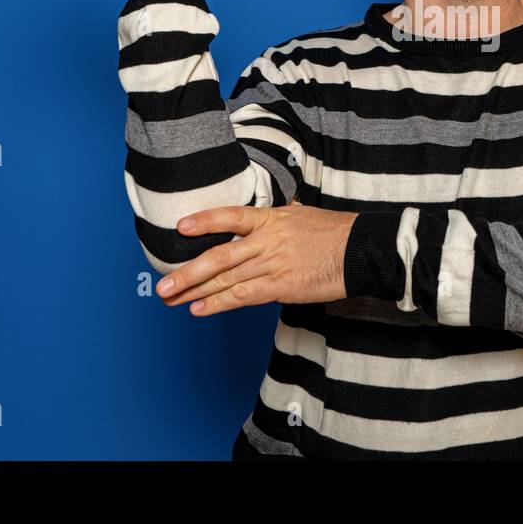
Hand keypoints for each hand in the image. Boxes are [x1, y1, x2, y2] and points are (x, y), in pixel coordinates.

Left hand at [155, 203, 357, 315]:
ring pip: (226, 279)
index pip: (231, 216)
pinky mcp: (281, 287)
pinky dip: (219, 304)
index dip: (205, 220)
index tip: (180, 227)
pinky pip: (243, 296)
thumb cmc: (333, 233)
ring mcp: (273, 264)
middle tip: (162, 284)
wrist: (360, 251)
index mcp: (271, 219)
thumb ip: (277, 218)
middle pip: (219, 256)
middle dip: (187, 272)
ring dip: (195, 292)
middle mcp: (267, 241)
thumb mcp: (302, 215)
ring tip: (170, 299)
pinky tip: (199, 309)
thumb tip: (261, 217)